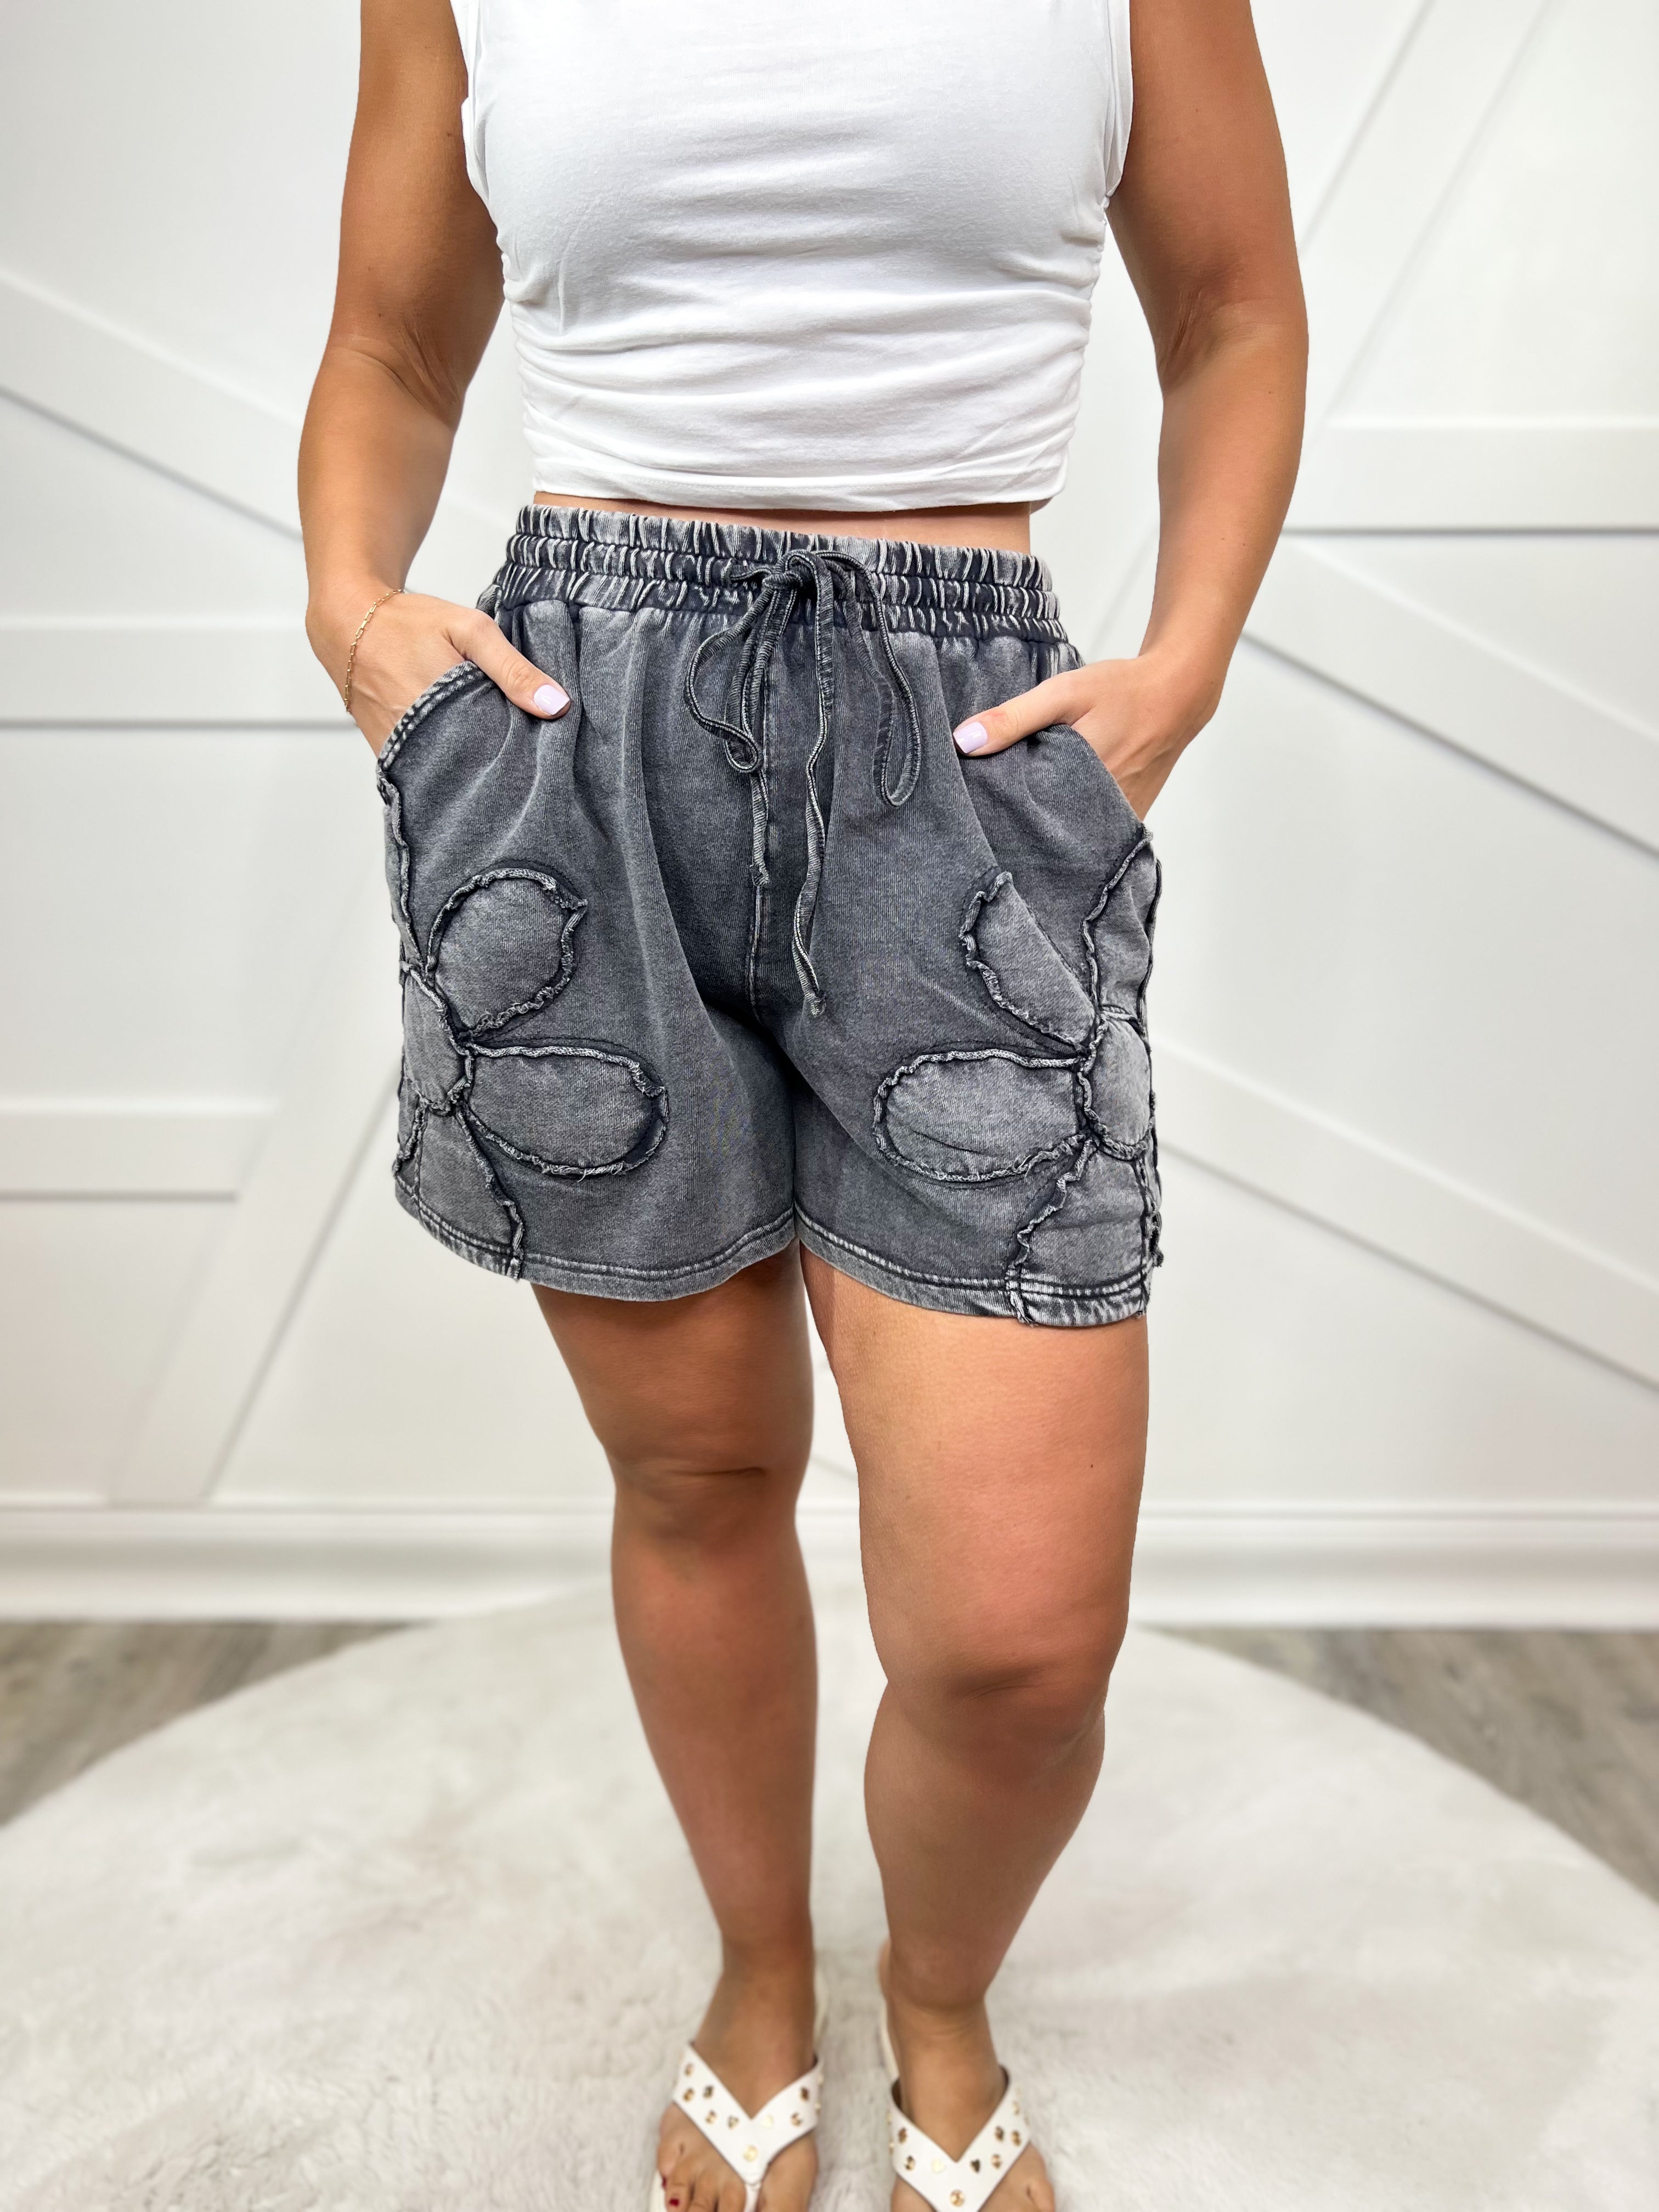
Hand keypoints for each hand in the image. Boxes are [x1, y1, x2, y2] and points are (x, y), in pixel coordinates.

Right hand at [309, 586, 571, 754]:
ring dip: (474, 766)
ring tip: (497, 754)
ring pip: (451, 774)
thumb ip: (513, 668)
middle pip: (476, 771)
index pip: (498, 757)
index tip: (545, 755)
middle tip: (525, 758)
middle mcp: (418, 742)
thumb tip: (557, 705)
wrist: (346, 624)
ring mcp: (400, 752)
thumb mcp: (469, 630)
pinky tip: (465, 751)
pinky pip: (426, 769)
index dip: (523, 757)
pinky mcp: (389, 755)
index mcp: (443, 714)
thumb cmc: (408, 623)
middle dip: (500, 765)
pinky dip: (449, 762)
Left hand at [950, 648, 1223, 821]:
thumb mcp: (1063, 693)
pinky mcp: (1132, 817)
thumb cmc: (1122, 690)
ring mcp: (1122, 819)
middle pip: (1049, 833)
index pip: (1027, 820)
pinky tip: (1058, 809)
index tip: (977, 816)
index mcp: (1081, 786)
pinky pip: (1096, 831)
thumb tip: (963, 742)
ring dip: (1050, 828)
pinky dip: (1076, 822)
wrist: (1177, 694)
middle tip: (992, 820)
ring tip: (1020, 819)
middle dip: (1022, 827)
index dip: (1000, 819)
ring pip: (1074, 836)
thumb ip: (1013, 718)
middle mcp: (1105, 812)